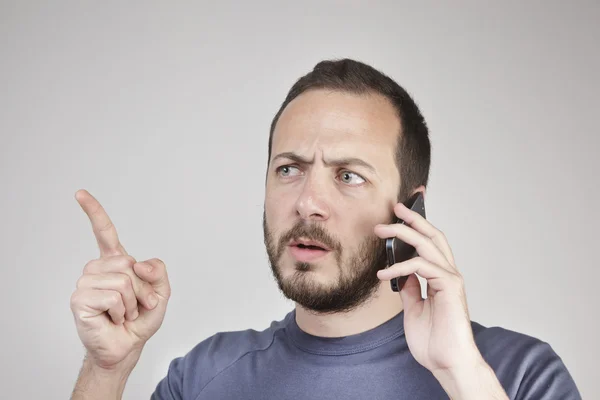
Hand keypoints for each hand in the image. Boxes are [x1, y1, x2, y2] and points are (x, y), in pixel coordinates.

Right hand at [70, 189, 170, 370]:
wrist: (127, 346)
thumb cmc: (140, 319)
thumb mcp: (161, 293)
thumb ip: (159, 272)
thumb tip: (139, 265)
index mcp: (115, 262)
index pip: (104, 233)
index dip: (94, 212)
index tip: (80, 194)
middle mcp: (97, 269)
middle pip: (128, 264)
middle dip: (142, 288)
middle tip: (136, 305)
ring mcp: (85, 283)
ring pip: (123, 281)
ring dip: (132, 302)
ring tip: (123, 313)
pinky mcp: (79, 300)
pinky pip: (113, 297)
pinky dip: (121, 311)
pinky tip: (113, 318)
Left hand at [374, 201, 482, 374]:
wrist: (447, 363)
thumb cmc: (434, 341)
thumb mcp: (413, 308)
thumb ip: (409, 288)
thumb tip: (399, 272)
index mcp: (441, 278)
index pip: (430, 244)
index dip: (418, 226)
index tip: (401, 213)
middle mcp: (448, 274)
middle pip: (432, 235)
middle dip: (413, 218)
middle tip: (395, 207)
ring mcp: (451, 279)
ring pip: (428, 244)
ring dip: (402, 233)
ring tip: (380, 230)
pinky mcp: (450, 287)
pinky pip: (422, 266)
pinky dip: (400, 267)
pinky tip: (384, 275)